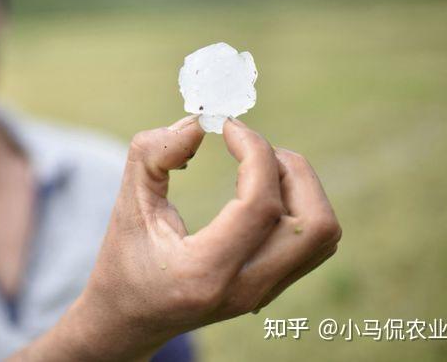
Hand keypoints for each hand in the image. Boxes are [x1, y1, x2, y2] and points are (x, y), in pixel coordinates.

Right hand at [76, 115, 340, 358]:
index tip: (227, 126)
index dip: (253, 152)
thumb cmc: (123, 262)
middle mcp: (245, 288)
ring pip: (323, 234)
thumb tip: (199, 124)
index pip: (260, 205)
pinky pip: (313, 243)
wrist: (128, 321)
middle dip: (290, 168)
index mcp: (204, 273)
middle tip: (250, 148)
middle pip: (314, 223)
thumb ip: (152, 157)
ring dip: (300, 187)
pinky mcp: (271, 288)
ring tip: (258, 167)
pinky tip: (259, 191)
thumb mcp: (126, 206)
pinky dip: (298, 205)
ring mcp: (263, 293)